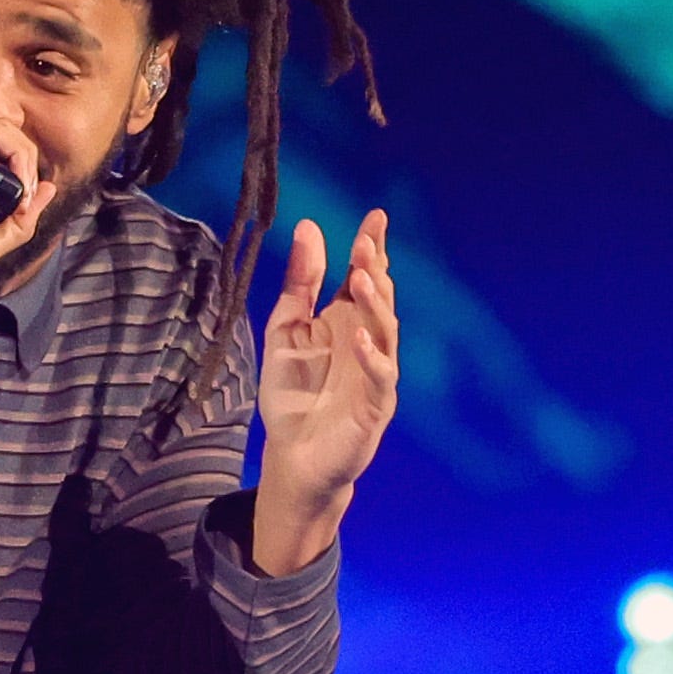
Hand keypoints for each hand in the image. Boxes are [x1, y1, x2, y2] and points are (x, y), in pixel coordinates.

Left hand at [253, 210, 397, 575]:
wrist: (294, 456)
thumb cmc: (293, 393)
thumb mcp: (286, 329)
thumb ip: (301, 283)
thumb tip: (309, 226)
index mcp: (347, 320)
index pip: (365, 277)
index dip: (372, 248)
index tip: (375, 217)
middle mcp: (367, 341)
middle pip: (379, 299)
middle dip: (375, 271)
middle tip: (367, 244)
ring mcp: (375, 374)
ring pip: (386, 333)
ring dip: (377, 307)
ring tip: (364, 282)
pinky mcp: (374, 407)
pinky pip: (381, 379)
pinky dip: (373, 359)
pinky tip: (360, 340)